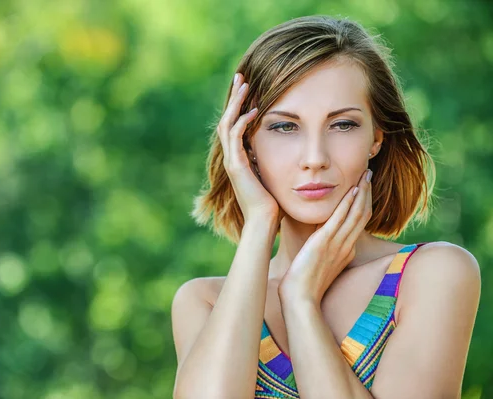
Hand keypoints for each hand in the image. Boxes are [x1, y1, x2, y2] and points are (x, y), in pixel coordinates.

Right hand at [217, 73, 284, 223]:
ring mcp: (232, 162)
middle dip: (234, 97)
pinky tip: (254, 110)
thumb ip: (273, 160)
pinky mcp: (237, 167)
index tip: (249, 88)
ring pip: (228, 124)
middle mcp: (232, 158)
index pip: (235, 124)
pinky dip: (242, 122)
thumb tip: (287, 147)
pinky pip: (236, 137)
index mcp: (240, 158)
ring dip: (236, 103)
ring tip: (245, 84)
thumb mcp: (273, 175)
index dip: (240, 105)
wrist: (265, 223)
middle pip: (227, 119)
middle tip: (241, 76)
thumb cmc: (274, 203)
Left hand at [277, 168, 373, 304]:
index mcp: (345, 252)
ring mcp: (337, 244)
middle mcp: (346, 246)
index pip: (359, 223)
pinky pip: (340, 219)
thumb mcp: (318, 265)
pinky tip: (352, 190)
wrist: (300, 299)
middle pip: (362, 215)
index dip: (364, 203)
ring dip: (361, 192)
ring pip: (356, 214)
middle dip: (367, 192)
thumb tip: (318, 244)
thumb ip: (322, 253)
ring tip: (365, 174)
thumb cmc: (303, 286)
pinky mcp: (324, 243)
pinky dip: (347, 204)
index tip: (364, 188)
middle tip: (369, 174)